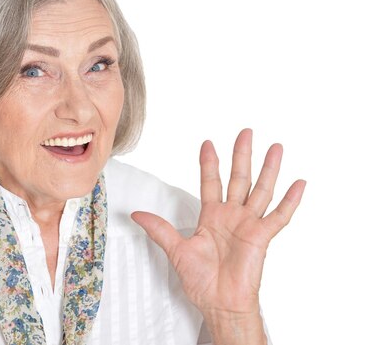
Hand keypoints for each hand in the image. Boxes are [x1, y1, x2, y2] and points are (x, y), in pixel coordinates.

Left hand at [132, 129, 304, 342]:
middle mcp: (232, 216)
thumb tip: (135, 215)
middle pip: (239, 178)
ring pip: (261, 190)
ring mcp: (248, 224)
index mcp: (212, 216)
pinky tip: (299, 183)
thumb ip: (159, 229)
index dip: (209, 163)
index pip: (211, 182)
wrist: (219, 302)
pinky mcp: (262, 237)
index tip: (208, 143)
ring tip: (275, 148)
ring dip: (269, 169)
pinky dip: (290, 200)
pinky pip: (279, 216)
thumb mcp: (176, 250)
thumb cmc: (201, 281)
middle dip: (242, 155)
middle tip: (246, 132)